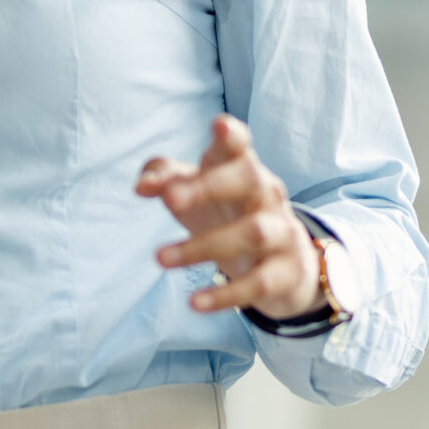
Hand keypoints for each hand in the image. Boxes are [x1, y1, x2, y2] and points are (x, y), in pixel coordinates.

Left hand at [137, 115, 321, 318]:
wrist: (282, 267)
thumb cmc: (227, 215)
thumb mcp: (194, 193)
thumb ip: (164, 179)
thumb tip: (141, 186)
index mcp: (242, 169)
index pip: (241, 145)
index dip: (232, 134)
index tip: (218, 125)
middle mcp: (267, 194)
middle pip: (249, 178)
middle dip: (211, 186)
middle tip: (171, 200)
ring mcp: (282, 231)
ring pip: (251, 232)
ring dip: (202, 245)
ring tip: (158, 258)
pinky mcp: (286, 272)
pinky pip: (259, 283)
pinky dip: (226, 294)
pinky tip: (194, 302)